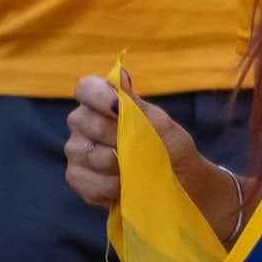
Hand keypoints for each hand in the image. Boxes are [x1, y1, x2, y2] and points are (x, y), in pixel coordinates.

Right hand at [65, 70, 244, 236]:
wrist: (183, 187)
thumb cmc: (173, 150)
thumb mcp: (164, 127)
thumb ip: (138, 105)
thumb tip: (120, 74)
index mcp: (103, 104)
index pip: (86, 88)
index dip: (97, 95)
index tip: (118, 108)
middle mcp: (84, 124)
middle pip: (82, 121)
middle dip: (115, 136)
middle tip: (139, 147)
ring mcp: (79, 152)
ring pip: (81, 152)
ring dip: (113, 163)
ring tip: (134, 168)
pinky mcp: (79, 179)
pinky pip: (80, 179)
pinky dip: (105, 185)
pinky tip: (122, 186)